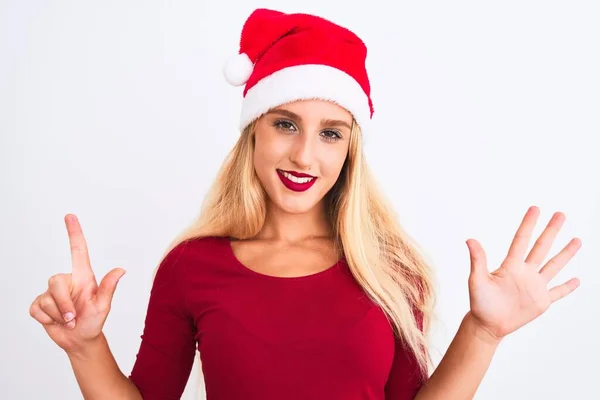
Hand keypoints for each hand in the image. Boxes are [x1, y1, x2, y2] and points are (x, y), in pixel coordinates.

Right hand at [29, 214, 125, 353]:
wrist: (80, 340)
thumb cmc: (94, 321)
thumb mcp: (103, 306)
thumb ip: (109, 288)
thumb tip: (121, 270)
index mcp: (83, 277)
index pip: (77, 250)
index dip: (74, 232)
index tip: (70, 216)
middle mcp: (67, 281)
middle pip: (55, 281)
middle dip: (63, 304)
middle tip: (74, 318)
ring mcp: (52, 293)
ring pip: (46, 298)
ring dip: (58, 314)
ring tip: (69, 320)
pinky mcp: (40, 305)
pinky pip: (37, 309)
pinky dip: (47, 319)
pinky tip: (56, 322)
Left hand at [465, 206, 580, 341]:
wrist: (487, 325)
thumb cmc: (480, 302)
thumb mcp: (477, 280)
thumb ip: (478, 260)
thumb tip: (469, 240)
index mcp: (511, 266)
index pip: (522, 240)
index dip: (528, 224)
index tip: (535, 208)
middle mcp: (525, 273)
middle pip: (541, 247)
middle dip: (551, 231)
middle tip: (560, 214)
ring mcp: (535, 286)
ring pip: (554, 266)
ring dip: (565, 253)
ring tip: (576, 240)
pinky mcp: (541, 302)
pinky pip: (557, 292)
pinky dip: (567, 287)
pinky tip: (577, 279)